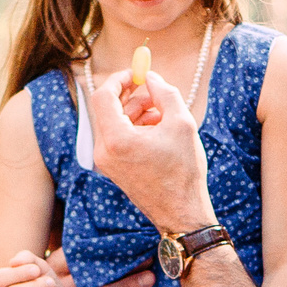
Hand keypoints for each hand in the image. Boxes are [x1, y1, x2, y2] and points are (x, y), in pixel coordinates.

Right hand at [54, 248, 152, 286]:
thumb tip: (125, 235)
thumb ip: (92, 252)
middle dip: (122, 267)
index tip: (132, 243)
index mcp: (54, 269)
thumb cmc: (84, 285)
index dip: (106, 249)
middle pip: (91, 276)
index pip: (78, 255)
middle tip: (147, 259)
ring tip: (149, 278)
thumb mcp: (79, 266)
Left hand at [85, 66, 215, 235]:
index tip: (136, 73)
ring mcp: (105, 162)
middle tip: (153, 90)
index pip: (103, 96)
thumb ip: (165, 92)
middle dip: (131, 96)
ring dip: (135, 112)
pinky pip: (117, 138)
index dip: (119, 79)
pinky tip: (157, 130)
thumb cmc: (183, 171)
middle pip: (107, 109)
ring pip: (114, 123)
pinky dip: (134, 128)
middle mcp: (103, 151)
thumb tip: (151, 77)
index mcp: (116, 139)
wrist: (181, 213)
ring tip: (162, 113)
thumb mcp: (182, 123)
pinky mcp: (112, 169)